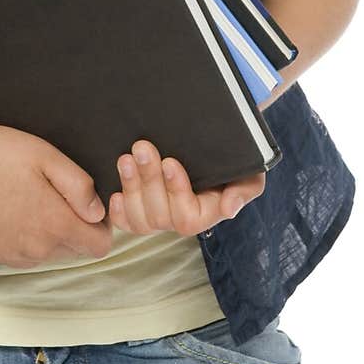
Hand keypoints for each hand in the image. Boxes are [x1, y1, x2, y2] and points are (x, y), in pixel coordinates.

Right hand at [0, 122, 113, 268]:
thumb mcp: (46, 156)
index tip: (85, 202)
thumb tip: (98, 213)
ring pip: (52, 254)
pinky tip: (14, 209)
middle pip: (77, 250)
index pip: (100, 245)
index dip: (100, 224)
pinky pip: (27, 255)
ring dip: (52, 234)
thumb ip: (80, 187)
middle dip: (76, 227)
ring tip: (31, 199)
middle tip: (55, 194)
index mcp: (54, 225)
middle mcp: (37, 250)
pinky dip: (29, 238)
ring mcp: (14, 257)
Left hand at [109, 139, 265, 235]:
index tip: (170, 162)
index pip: (188, 217)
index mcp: (206, 212)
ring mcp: (158, 213)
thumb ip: (244, 189)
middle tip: (141, 148)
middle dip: (149, 180)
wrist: (212, 142)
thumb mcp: (248, 171)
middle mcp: (180, 217)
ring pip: (140, 218)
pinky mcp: (138, 206)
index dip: (176, 191)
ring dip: (131, 188)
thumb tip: (229, 208)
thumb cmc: (233, 159)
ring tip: (125, 159)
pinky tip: (114, 192)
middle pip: (160, 215)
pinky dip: (118, 210)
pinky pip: (126, 221)